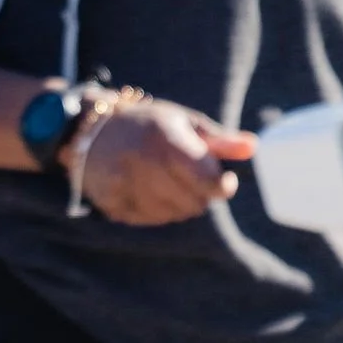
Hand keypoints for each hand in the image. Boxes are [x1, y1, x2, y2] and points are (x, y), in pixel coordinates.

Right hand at [75, 99, 255, 224]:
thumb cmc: (147, 125)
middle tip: (192, 176)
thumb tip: (253, 148)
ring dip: (182, 203)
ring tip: (170, 181)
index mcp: (164, 138)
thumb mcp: (183, 122)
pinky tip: (152, 190)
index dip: (223, 185)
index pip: (208, 181)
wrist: (89, 133)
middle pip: (195, 203)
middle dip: (203, 193)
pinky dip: (160, 210)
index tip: (223, 178)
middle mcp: (141, 163)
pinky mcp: (113, 205)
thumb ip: (219, 140)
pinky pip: (153, 220)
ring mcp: (124, 186)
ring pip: (176, 215)